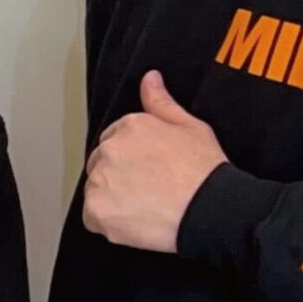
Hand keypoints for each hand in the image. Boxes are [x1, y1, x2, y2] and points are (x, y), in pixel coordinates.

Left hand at [82, 71, 227, 253]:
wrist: (209, 208)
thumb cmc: (204, 171)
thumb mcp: (190, 126)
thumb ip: (161, 103)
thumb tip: (150, 79)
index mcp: (129, 127)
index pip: (114, 141)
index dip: (132, 159)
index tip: (147, 170)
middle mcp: (109, 150)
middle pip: (101, 165)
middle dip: (119, 177)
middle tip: (148, 190)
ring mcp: (100, 180)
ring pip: (96, 191)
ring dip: (113, 199)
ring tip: (146, 206)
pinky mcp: (96, 210)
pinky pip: (93, 218)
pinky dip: (109, 222)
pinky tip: (135, 220)